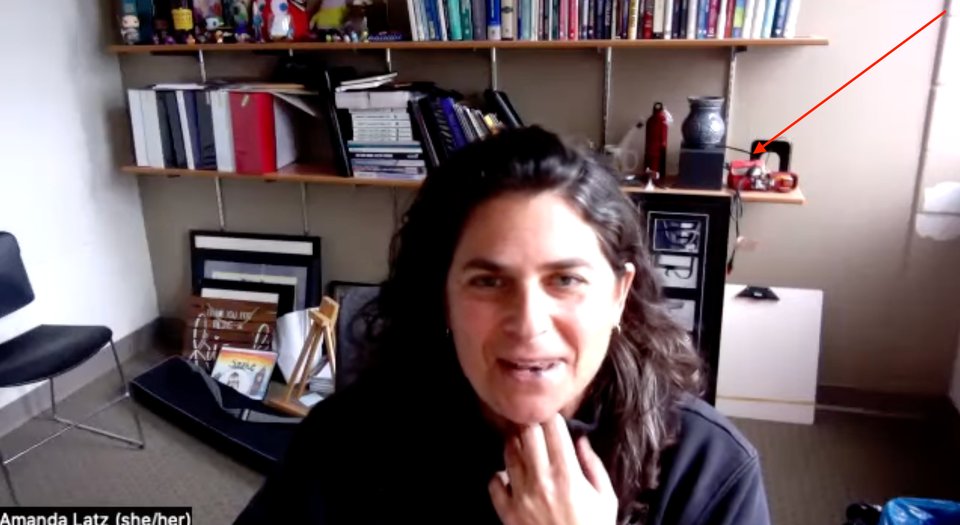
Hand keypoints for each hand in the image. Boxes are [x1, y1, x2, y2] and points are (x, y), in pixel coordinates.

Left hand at [488, 414, 617, 524]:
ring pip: (508, 453)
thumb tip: (581, 440)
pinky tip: (509, 475)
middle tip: (533, 423)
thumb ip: (593, 466)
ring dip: (514, 443)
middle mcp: (541, 481)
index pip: (552, 429)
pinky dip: (498, 474)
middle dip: (530, 424)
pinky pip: (493, 483)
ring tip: (521, 444)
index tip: (551, 416)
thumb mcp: (606, 499)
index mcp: (568, 475)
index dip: (551, 417)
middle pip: (526, 434)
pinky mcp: (507, 513)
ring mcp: (521, 497)